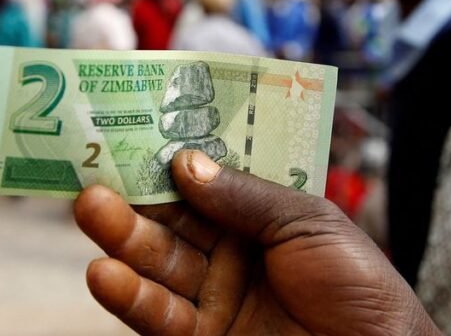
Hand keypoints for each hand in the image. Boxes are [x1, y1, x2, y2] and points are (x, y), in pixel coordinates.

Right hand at [75, 150, 439, 334]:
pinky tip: (104, 273)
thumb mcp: (308, 220)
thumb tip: (183, 163)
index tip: (129, 134)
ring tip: (90, 208)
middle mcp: (232, 251)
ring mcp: (216, 296)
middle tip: (95, 170)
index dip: (168, 159)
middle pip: (172, 220)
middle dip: (133, 195)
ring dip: (121, 237)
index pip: (205, 182)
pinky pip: (159, 316)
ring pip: (157, 262)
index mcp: (260, 215)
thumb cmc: (360, 284)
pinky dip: (129, 296)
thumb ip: (244, 195)